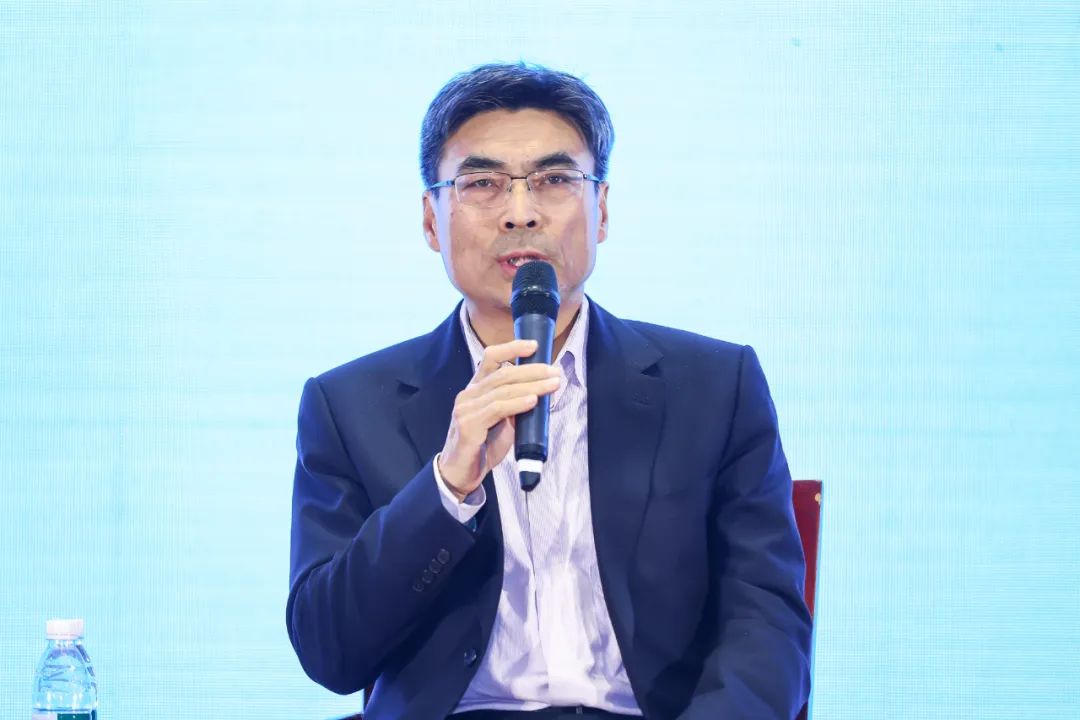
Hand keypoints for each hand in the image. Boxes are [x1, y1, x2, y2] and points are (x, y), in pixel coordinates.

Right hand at [438, 339, 560, 500]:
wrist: (462, 474)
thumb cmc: (483, 446)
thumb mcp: (503, 422)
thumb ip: (516, 405)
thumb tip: (542, 390)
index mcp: (475, 389)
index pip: (490, 358)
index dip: (511, 348)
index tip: (534, 345)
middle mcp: (468, 395)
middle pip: (503, 373)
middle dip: (532, 371)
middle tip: (554, 371)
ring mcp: (465, 409)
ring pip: (503, 390)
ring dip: (532, 386)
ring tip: (552, 385)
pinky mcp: (468, 426)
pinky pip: (497, 409)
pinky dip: (517, 403)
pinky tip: (533, 401)